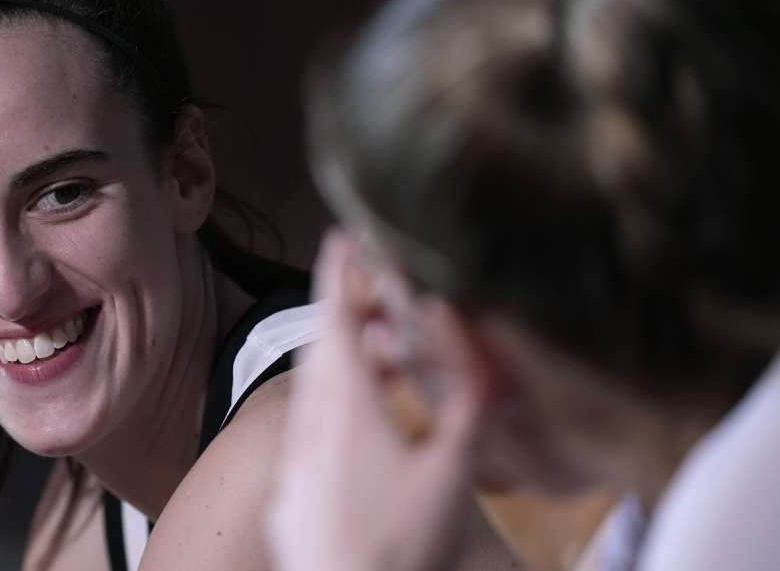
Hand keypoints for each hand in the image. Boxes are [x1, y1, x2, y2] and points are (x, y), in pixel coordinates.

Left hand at [266, 230, 482, 570]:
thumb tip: (489, 355)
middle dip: (346, 313)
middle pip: (322, 349)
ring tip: (379, 354)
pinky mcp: (290, 492)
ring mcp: (295, 458)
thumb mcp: (452, 473)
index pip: (334, 319)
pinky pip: (309, 428)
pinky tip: (361, 426)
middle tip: (376, 294)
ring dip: (342, 361)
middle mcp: (310, 422)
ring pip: (314, 390)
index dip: (338, 274)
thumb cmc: (403, 541)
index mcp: (346, 404)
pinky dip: (333, 404)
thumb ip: (470, 408)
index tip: (342, 237)